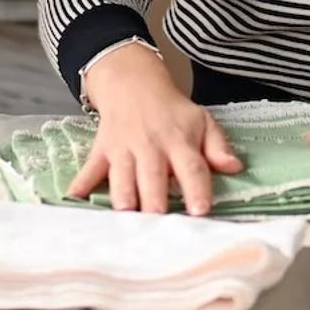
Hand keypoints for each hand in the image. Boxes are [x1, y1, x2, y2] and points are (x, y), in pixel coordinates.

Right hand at [69, 47, 243, 215]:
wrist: (134, 84)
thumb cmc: (173, 112)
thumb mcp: (202, 121)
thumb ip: (218, 147)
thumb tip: (235, 167)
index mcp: (179, 141)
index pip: (191, 167)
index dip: (197, 189)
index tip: (200, 212)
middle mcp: (150, 146)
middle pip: (153, 177)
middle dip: (154, 201)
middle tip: (158, 225)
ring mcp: (123, 149)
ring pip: (121, 177)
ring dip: (122, 197)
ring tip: (125, 218)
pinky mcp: (101, 151)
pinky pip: (90, 170)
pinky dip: (81, 185)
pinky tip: (75, 200)